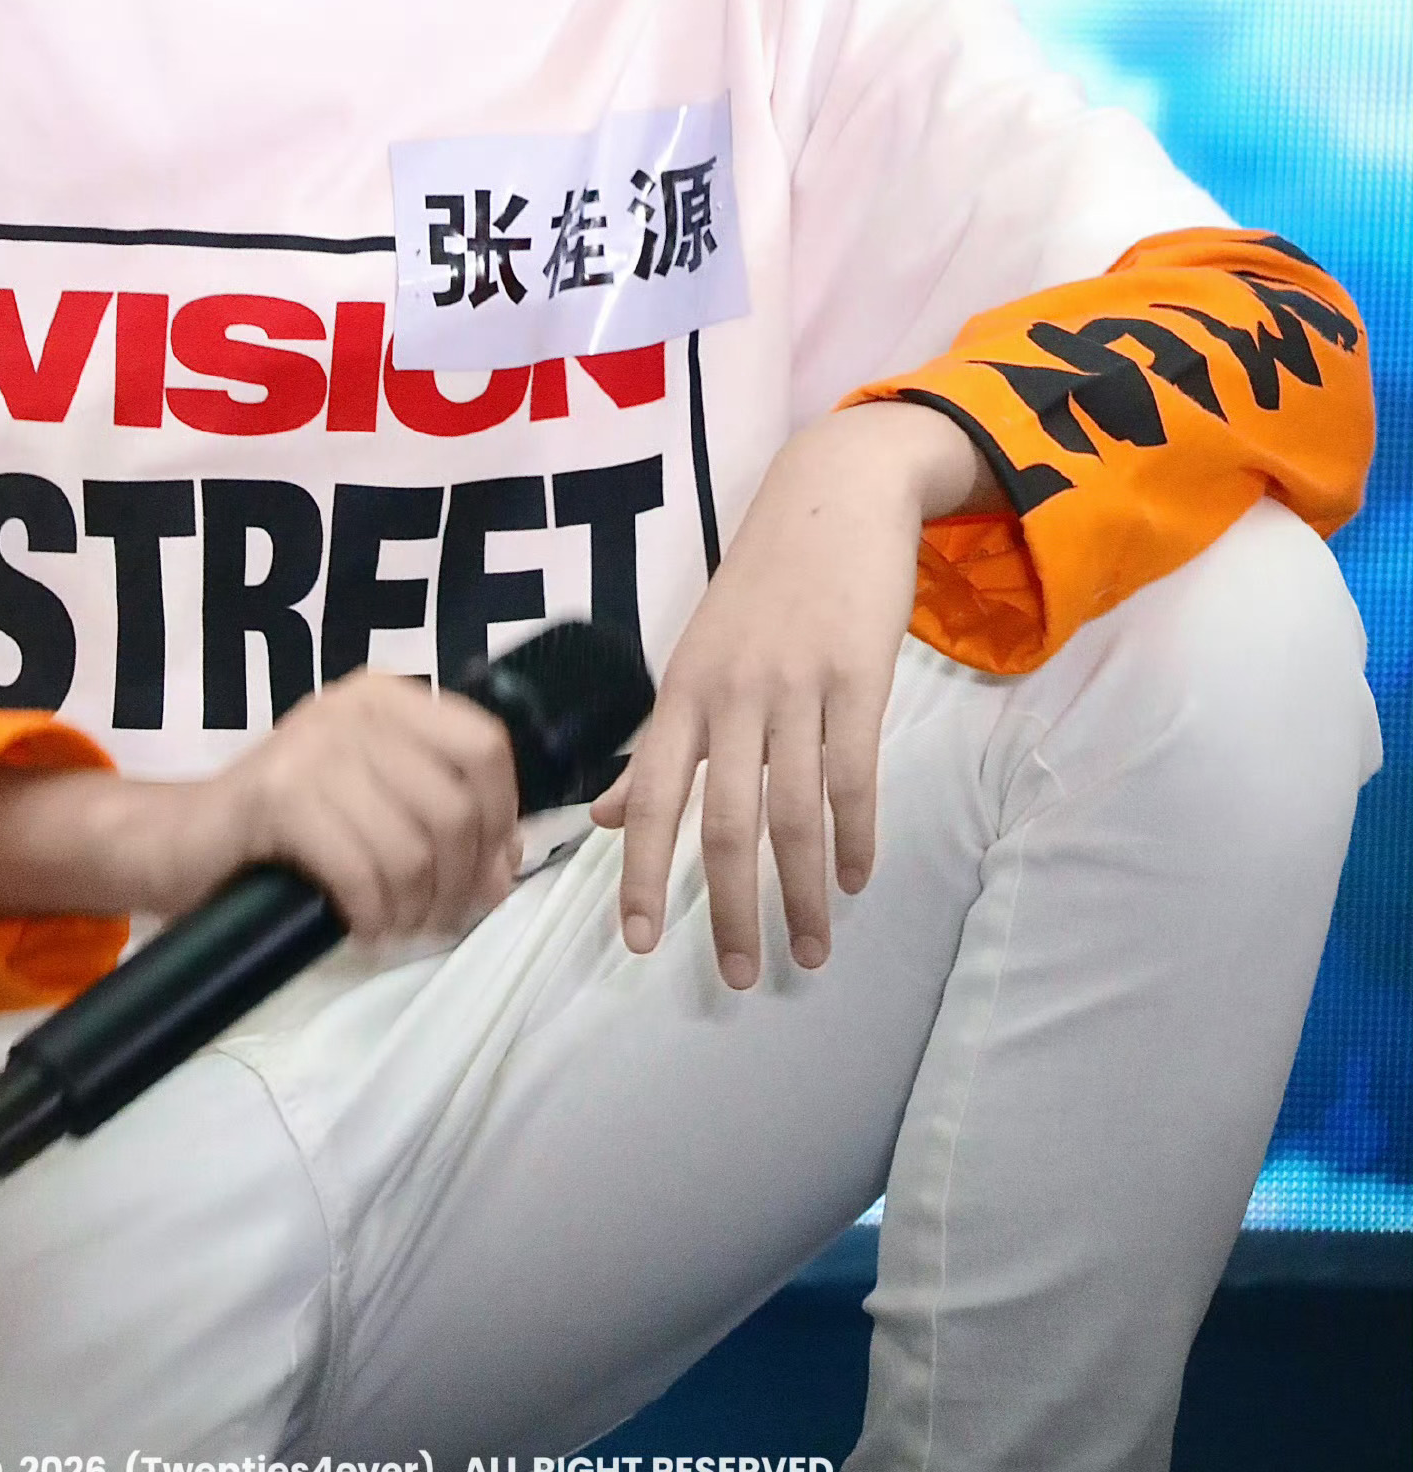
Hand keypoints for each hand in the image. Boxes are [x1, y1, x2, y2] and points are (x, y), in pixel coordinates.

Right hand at [0, 671, 520, 940]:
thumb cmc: (288, 829)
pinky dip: (371, 915)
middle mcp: (355, 708)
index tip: (485, 869)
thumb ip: (442, 818)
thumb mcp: (374, 805)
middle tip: (434, 919)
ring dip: (414, 909)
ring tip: (392, 925)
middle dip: (458, 882)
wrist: (178, 841)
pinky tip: (357, 925)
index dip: (501, 817)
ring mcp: (314, 747)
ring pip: (414, 848)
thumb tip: (506, 868)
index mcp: (387, 698)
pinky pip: (362, 872)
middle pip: (457, 806)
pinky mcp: (277, 796)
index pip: (485, 747)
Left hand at [589, 400, 997, 985]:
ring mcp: (795, 685)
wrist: (833, 495)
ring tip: (812, 949)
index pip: (652, 800)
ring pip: (793, 812)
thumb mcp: (697, 657)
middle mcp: (730, 693)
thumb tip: (610, 817)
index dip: (642, 876)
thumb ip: (658, 742)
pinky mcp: (860, 675)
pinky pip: (855, 774)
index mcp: (683, 694)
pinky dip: (855, 836)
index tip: (639, 946)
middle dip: (730, 909)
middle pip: (723, 823)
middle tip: (743, 976)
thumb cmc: (761, 587)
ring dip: (803, 892)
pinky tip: (856, 878)